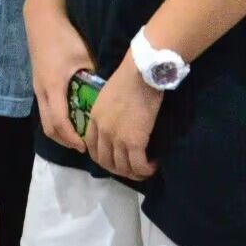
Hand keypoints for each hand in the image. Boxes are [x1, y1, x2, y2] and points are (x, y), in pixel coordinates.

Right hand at [26, 4, 96, 152]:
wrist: (42, 19)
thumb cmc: (65, 36)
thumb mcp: (84, 56)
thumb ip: (95, 75)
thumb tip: (110, 93)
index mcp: (54, 86)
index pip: (60, 122)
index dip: (72, 138)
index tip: (86, 146)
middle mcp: (42, 91)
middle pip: (48, 127)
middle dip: (65, 140)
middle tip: (83, 146)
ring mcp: (37, 87)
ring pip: (44, 119)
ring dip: (59, 131)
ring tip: (77, 135)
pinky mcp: (37, 82)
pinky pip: (44, 109)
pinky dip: (55, 119)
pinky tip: (70, 115)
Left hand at [84, 58, 161, 181]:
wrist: (141, 73)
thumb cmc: (129, 78)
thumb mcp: (108, 96)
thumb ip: (108, 112)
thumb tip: (119, 123)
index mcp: (94, 118)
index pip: (92, 148)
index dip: (104, 158)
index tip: (116, 160)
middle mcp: (103, 131)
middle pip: (106, 162)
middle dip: (119, 170)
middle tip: (133, 168)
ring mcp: (117, 138)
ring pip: (122, 168)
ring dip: (134, 173)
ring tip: (146, 168)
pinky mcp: (134, 142)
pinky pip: (138, 166)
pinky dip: (146, 170)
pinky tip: (154, 165)